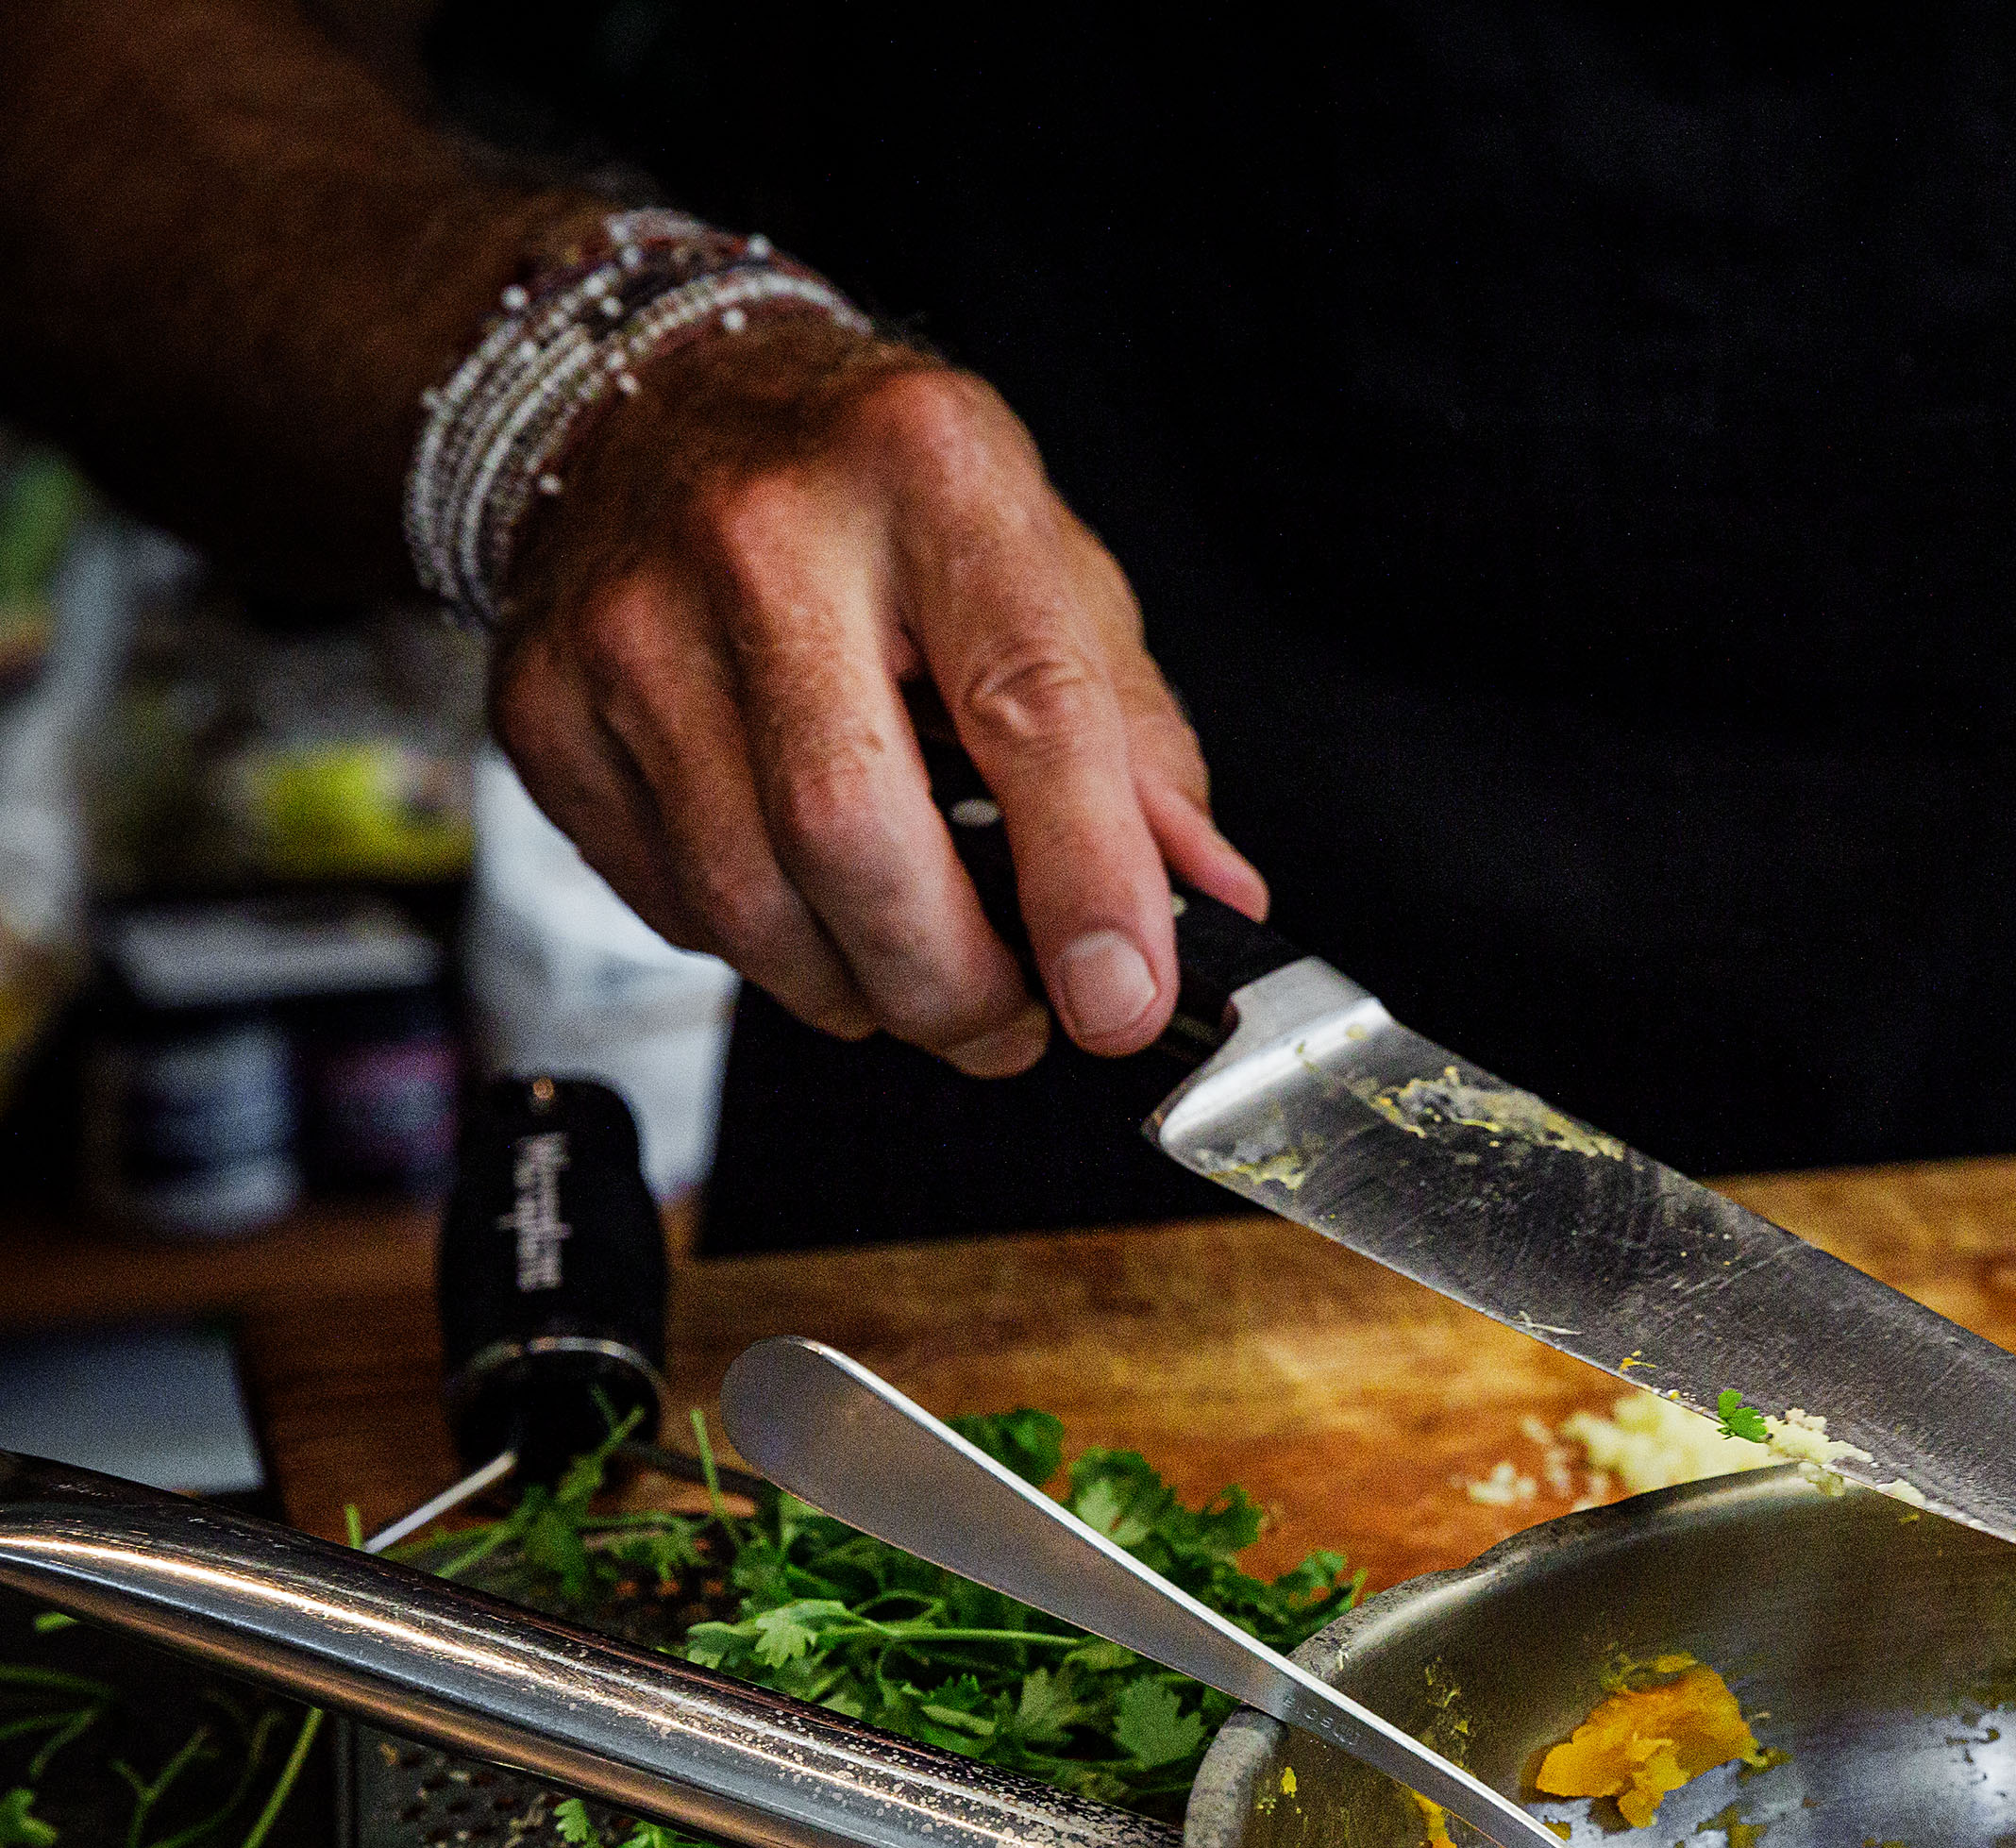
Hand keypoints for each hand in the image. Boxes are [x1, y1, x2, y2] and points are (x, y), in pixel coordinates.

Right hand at [487, 317, 1266, 1074]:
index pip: (1027, 708)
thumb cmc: (879, 496)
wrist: (652, 395)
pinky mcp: (543, 703)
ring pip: (753, 901)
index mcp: (929, 471)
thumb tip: (1212, 903)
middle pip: (855, 833)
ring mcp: (628, 619)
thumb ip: (1139, 743)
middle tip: (1013, 1024)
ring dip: (859, 991)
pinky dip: (762, 948)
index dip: (1086, 881)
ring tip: (919, 975)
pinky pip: (672, 904)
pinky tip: (804, 898)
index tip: (1123, 1002)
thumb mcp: (1047, 566)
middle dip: (954, 983)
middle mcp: (761, 532)